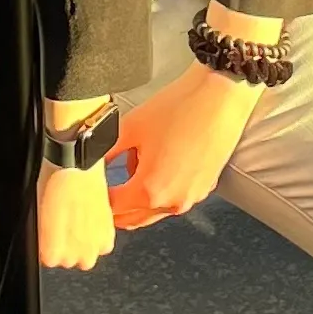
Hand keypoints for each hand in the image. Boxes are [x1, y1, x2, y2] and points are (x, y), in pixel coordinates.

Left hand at [36, 158, 116, 271]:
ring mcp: (94, 244)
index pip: (49, 261)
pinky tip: (91, 223)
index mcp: (53, 249)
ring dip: (82, 247)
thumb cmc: (54, 179)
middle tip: (62, 227)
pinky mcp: (109, 232)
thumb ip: (40, 232)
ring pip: (86, 259)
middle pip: (67, 261)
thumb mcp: (36, 208)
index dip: (46, 248)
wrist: (77, 161)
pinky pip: (103, 246)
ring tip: (77, 226)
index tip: (46, 237)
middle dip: (63, 248)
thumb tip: (42, 239)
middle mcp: (75, 251)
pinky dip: (98, 238)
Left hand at [109, 64, 263, 229]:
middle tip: (108, 184)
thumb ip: (107, 152)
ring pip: (154, 211)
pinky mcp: (205, 188)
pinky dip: (162, 191)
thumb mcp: (131, 127)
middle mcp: (172, 203)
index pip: (113, 209)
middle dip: (118, 205)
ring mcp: (191, 198)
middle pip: (133, 218)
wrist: (220, 95)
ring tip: (134, 166)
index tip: (94, 186)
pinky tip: (159, 164)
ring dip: (139, 199)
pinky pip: (175, 199)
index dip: (100, 198)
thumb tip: (92, 162)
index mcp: (149, 191)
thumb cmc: (179, 107)